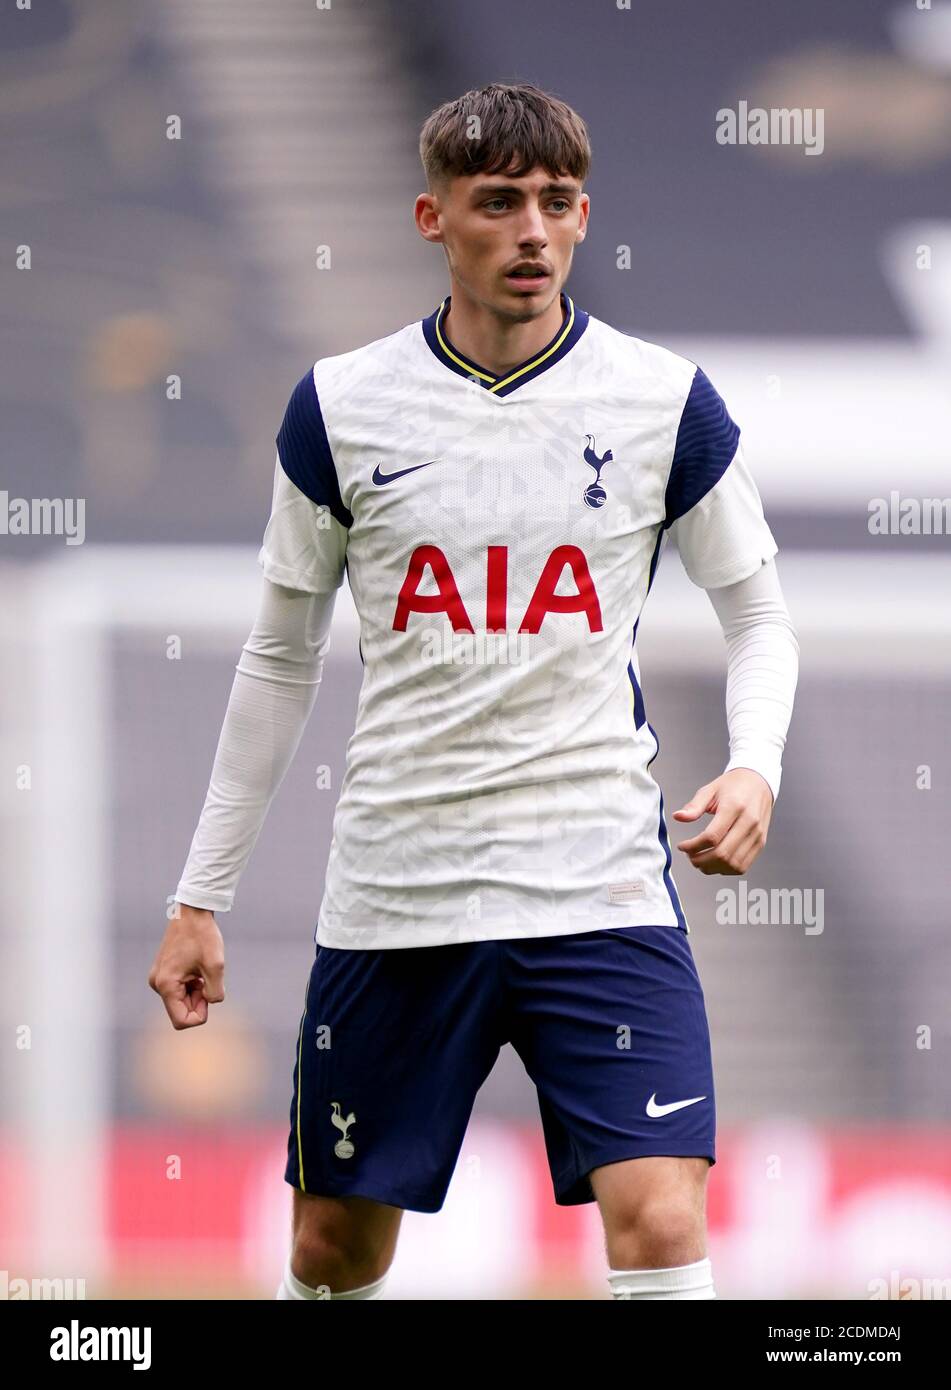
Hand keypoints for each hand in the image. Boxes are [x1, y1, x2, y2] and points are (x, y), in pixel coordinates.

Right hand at [148, 905, 224, 1028]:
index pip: (182, 1021)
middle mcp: (157, 984)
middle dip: (199, 1002)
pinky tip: (197, 969)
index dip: (200, 1015)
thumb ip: (214, 992)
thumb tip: (209, 1003)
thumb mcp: (216, 966)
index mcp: (166, 984)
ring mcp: (158, 979)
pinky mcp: (163, 973)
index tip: (209, 992)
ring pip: (181, 1002)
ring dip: (196, 992)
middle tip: (208, 979)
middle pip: (181, 1012)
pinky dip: (192, 985)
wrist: (192, 912)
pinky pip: (179, 991)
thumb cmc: (203, 936)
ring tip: (203, 971)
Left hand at [672, 768, 772, 874]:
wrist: (758, 782)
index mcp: (735, 807)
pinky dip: (726, 869)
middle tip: (689, 856)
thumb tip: (678, 817)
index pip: (712, 837)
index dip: (693, 846)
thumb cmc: (733, 786)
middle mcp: (749, 822)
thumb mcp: (710, 790)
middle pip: (722, 854)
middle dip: (700, 860)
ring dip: (712, 868)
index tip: (682, 846)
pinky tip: (714, 862)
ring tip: (700, 861)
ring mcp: (757, 835)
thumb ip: (694, 806)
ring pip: (733, 864)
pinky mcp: (760, 843)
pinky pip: (743, 866)